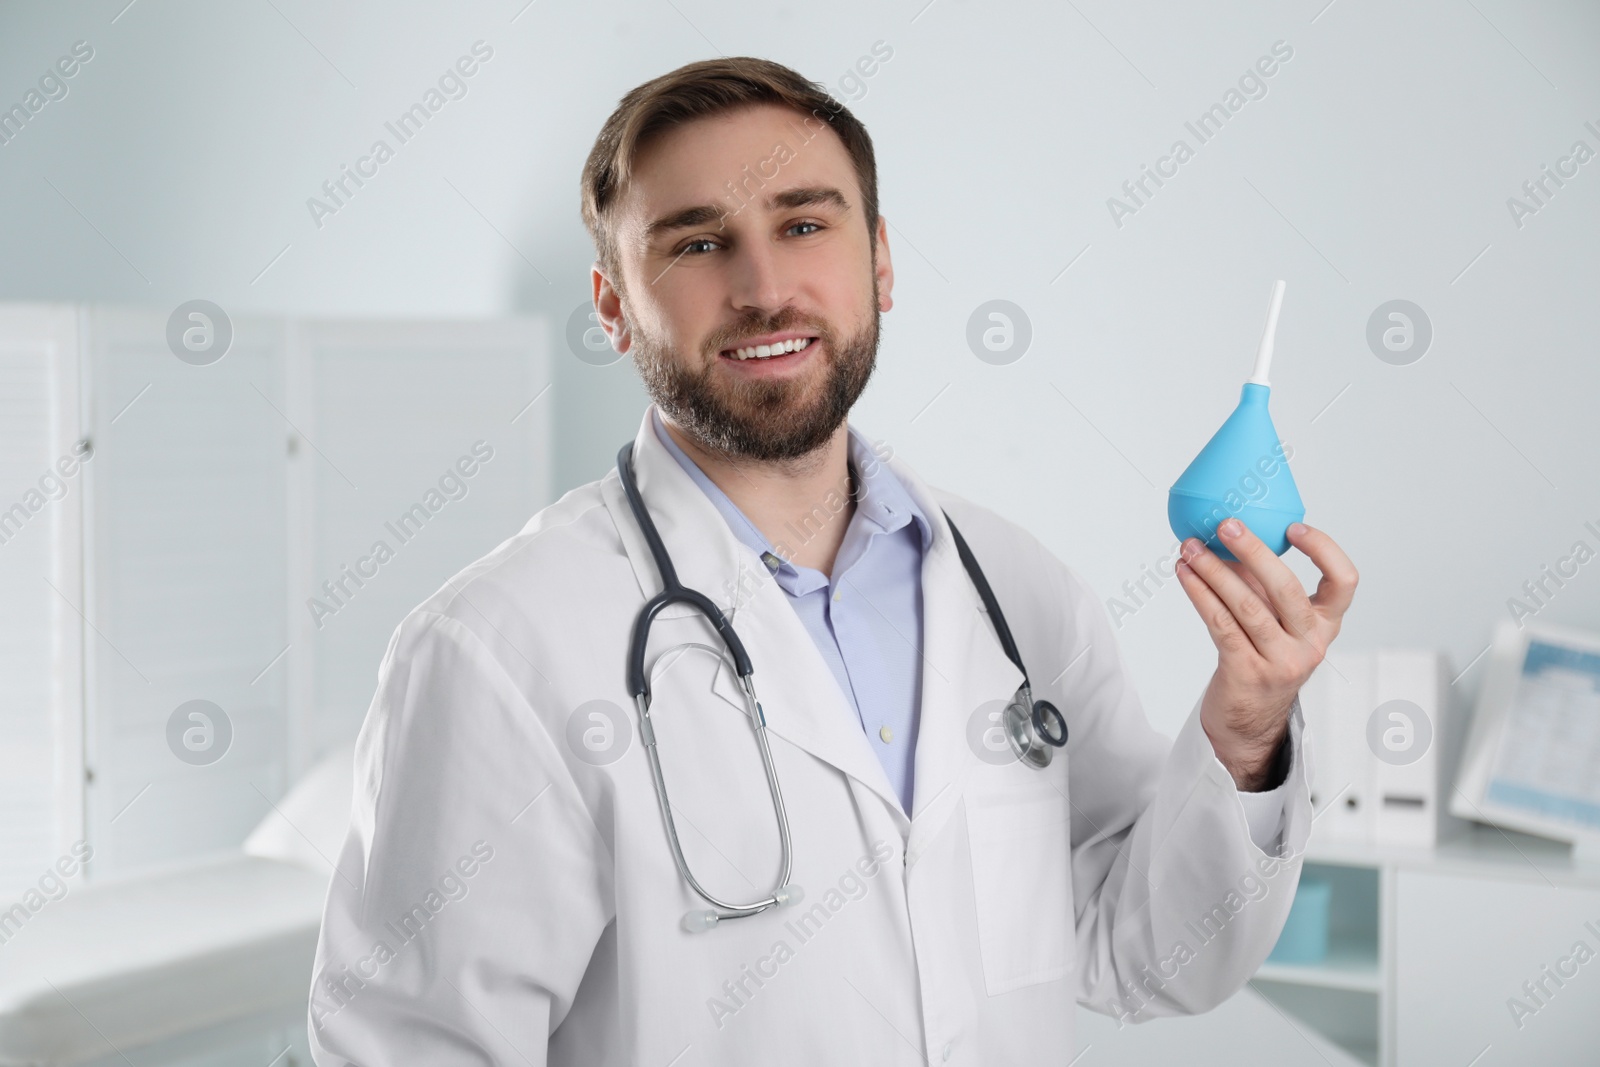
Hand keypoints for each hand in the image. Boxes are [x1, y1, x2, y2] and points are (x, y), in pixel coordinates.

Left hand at [1175, 519, 1357, 789]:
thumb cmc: (1260, 659)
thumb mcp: (1275, 622)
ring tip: (1190, 547)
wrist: (1247, 723)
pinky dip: (1200, 594)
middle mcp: (1309, 643)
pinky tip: (1184, 574)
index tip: (1293, 527)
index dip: (1324, 550)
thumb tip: (1234, 533)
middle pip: (1286, 589)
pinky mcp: (1247, 672)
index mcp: (1325, 625)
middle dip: (1254, 551)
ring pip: (1246, 605)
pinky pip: (1221, 624)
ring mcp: (1280, 661)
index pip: (1344, 582)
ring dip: (1213, 570)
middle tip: (1226, 525)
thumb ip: (1264, 584)